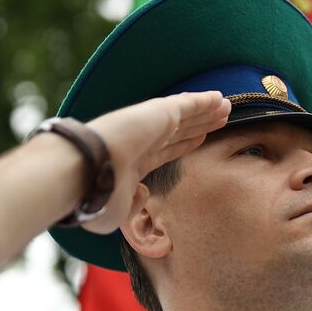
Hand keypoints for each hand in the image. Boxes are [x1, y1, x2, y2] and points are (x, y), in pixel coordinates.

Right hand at [82, 91, 230, 233]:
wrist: (85, 174)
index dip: (185, 143)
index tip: (201, 138)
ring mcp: (150, 124)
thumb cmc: (95, 196)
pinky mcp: (158, 112)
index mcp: (135, 162)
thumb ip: (134, 205)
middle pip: (180, 130)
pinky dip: (204, 101)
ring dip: (207, 111)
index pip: (166, 149)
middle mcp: (144, 140)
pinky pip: (188, 104)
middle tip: (220, 118)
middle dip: (200, 124)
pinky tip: (220, 99)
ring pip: (187, 115)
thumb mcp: (118, 211)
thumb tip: (145, 195)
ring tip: (226, 106)